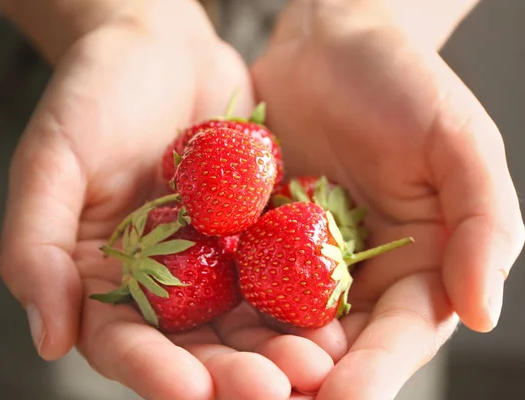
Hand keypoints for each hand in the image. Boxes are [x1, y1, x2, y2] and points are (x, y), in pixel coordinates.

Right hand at [0, 2, 336, 398]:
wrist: (157, 45)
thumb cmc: (90, 95)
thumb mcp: (51, 162)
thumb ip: (35, 247)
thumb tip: (47, 339)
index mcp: (104, 276)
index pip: (123, 342)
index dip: (153, 370)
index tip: (189, 389)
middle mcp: (162, 279)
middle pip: (194, 346)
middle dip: (230, 373)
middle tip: (270, 391)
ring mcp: (212, 259)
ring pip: (245, 320)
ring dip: (277, 349)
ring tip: (314, 366)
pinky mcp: (254, 232)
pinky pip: (281, 269)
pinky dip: (305, 297)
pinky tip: (335, 316)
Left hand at [251, 1, 524, 397]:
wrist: (327, 44)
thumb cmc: (404, 85)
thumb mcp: (459, 144)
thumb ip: (482, 224)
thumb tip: (482, 310)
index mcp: (411, 271)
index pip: (397, 336)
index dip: (374, 371)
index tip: (343, 397)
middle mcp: (350, 279)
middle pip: (330, 348)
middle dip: (302, 378)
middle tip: (270, 394)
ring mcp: (293, 263)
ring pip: (273, 325)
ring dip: (251, 357)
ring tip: (227, 378)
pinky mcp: (246, 240)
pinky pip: (229, 279)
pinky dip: (214, 306)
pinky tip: (191, 327)